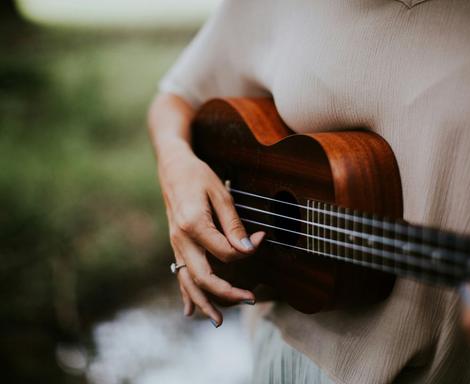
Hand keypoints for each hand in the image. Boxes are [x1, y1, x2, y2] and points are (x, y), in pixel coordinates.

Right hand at [160, 144, 264, 326]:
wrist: (172, 168)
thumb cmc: (198, 176)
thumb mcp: (221, 193)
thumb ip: (234, 224)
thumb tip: (248, 248)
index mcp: (194, 224)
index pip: (224, 251)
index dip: (246, 250)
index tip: (260, 239)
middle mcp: (181, 239)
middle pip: (203, 276)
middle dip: (227, 293)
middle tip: (250, 300)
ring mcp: (176, 244)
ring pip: (188, 281)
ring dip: (204, 303)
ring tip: (219, 321)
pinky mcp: (176, 245)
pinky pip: (179, 274)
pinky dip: (186, 294)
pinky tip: (190, 310)